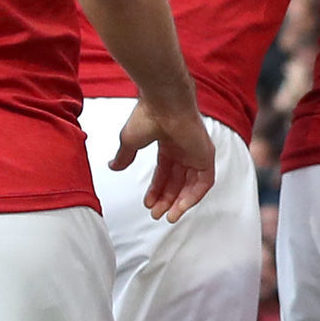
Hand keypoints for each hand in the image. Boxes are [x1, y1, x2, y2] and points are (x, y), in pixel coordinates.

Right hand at [111, 98, 218, 221]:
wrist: (163, 104)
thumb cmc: (147, 115)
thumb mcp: (129, 141)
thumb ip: (124, 157)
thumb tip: (113, 166)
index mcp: (169, 144)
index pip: (165, 173)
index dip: (156, 189)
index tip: (148, 203)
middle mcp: (184, 149)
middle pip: (178, 181)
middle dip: (167, 199)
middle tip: (157, 214)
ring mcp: (196, 152)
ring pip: (191, 184)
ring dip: (180, 202)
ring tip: (169, 216)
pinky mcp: (206, 156)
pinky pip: (204, 182)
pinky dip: (193, 196)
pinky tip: (181, 207)